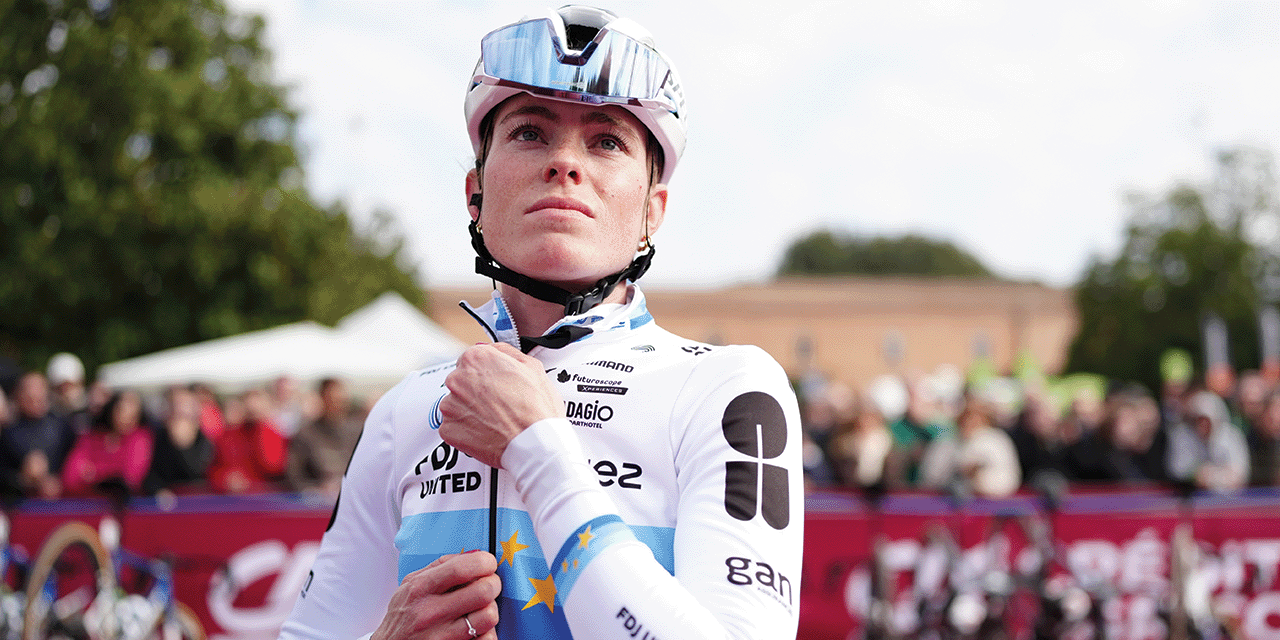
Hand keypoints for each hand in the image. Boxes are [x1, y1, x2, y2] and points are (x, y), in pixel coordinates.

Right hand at [372, 551, 500, 639]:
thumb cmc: (403, 616)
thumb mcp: (410, 584)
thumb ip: (440, 566)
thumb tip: (474, 554)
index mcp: (420, 588)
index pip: (461, 568)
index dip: (484, 562)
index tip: (488, 563)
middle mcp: (430, 612)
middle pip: (482, 591)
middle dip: (493, 584)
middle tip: (489, 585)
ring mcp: (441, 636)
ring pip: (488, 616)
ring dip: (490, 609)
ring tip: (481, 608)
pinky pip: (486, 639)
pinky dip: (487, 632)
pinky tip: (477, 628)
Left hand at [439, 343, 562, 467]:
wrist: (535, 443)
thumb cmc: (537, 409)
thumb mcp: (532, 367)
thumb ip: (505, 352)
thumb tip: (490, 348)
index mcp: (476, 359)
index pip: (471, 360)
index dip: (487, 374)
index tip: (496, 385)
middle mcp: (458, 379)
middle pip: (461, 382)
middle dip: (476, 392)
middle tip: (498, 404)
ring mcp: (451, 405)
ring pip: (456, 404)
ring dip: (470, 411)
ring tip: (494, 420)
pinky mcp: (448, 429)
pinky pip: (453, 427)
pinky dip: (466, 430)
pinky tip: (486, 432)